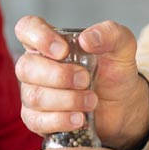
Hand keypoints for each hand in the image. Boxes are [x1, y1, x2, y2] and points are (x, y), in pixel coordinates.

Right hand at [14, 16, 148, 149]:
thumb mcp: (122, 47)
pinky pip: (36, 120)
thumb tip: (86, 39)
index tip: (63, 50)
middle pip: (25, 67)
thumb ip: (110, 34)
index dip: (38, 37)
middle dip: (59, 76)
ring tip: (91, 101)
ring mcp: (33, 93)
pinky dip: (60, 120)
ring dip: (66, 100)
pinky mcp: (37, 119)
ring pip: (33, 96)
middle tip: (86, 80)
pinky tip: (79, 119)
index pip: (26, 29)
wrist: (123, 106)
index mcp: (50, 43)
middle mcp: (36, 66)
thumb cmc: (114, 72)